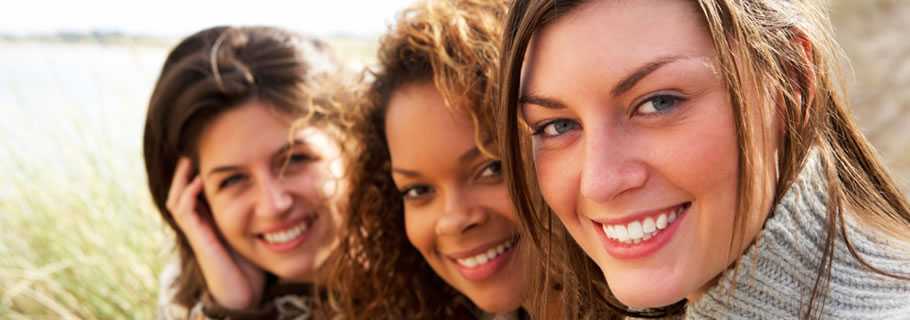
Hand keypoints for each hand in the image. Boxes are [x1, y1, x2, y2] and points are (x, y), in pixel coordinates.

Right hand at [166, 157, 265, 309]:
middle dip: (184, 168)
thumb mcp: (252, 224)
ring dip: (182, 177)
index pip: (196, 187)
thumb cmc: (251, 256)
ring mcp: (195, 228)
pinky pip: (184, 211)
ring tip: (190, 157)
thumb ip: (255, 205)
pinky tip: (198, 181)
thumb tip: (272, 180)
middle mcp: (198, 221)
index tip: (210, 149)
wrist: (244, 285)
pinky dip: (189, 194)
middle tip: (192, 147)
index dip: (198, 169)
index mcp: (209, 216)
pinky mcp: (196, 236)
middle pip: (180, 188)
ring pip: (177, 197)